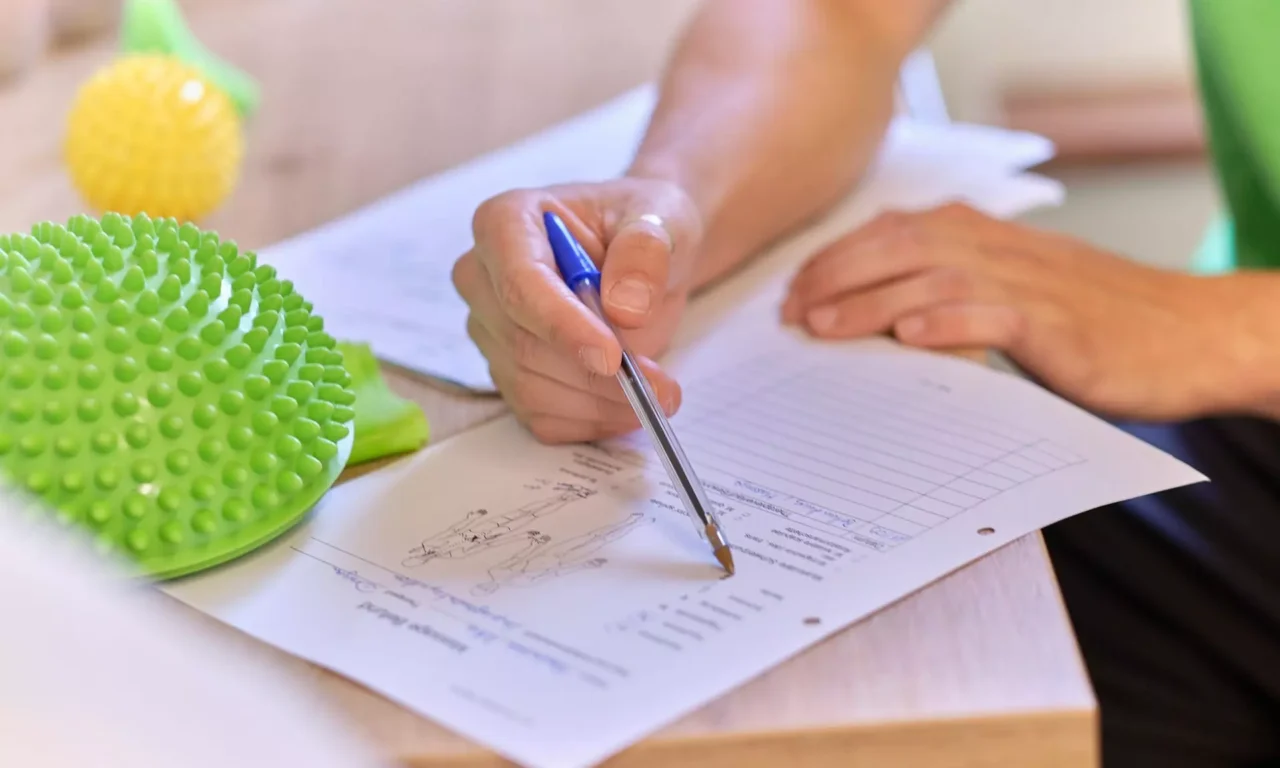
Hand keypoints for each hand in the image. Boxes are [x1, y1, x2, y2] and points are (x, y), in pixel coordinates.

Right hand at [452, 178, 701, 442]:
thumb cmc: (642, 226)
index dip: (562, 325)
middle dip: (594, 376)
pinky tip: (629, 407)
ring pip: (531, 387)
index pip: (520, 283)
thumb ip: (645, 251)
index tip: (612, 356)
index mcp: (506, 222)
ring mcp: (491, 330)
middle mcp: (484, 278)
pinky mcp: (509, 372)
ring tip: (659, 394)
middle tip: (662, 388)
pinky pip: (540, 415)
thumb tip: (625, 306)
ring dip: (599, 403)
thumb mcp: (661, 217)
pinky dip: (590, 420)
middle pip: (523, 343)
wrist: (645, 258)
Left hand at [781, 202, 1279, 420]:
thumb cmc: (1090, 320)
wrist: (1185, 334)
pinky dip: (949, 322)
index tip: (793, 289)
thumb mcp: (1011, 295)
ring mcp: (1027, 284)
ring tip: (823, 324)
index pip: (892, 231)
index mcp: (984, 236)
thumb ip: (952, 294)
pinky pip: (993, 316)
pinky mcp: (1055, 325)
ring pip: (932, 277)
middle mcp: (998, 248)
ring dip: (870, 301)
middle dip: (835, 275)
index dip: (836, 258)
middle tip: (790, 312)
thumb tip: (881, 319)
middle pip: (899, 245)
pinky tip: (910, 336)